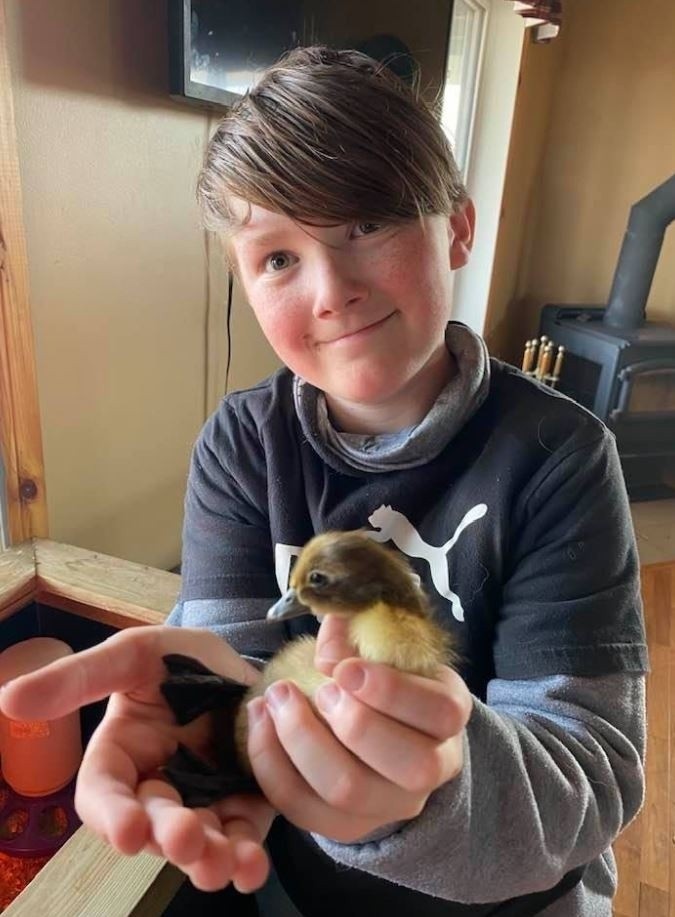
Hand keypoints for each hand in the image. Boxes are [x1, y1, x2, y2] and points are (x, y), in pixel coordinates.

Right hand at [0, 626, 273, 891]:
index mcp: (120, 757)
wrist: (239, 660)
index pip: (103, 795)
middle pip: (152, 827)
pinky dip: (246, 859)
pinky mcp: (243, 808)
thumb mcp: (131, 656)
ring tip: (223, 862)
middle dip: (167, 837)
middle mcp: (157, 789)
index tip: (126, 829)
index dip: (111, 815)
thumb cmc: (177, 659)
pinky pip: (242, 839)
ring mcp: (201, 802)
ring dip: (208, 859)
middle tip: (186, 838)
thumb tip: (10, 698)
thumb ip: (78, 678)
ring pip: (197, 845)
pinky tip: (252, 866)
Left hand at [245, 615, 471, 842]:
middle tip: (319, 690)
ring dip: (303, 741)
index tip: (345, 668)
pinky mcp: (345, 826)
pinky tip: (259, 722)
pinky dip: (272, 765)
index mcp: (448, 715)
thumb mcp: (384, 649)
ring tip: (278, 699)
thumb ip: (358, 636)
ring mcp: (390, 805)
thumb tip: (331, 633)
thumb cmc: (383, 677)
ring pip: (349, 792)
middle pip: (408, 765)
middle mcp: (432, 769)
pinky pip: (304, 809)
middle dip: (354, 723)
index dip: (392, 691)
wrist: (379, 729)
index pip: (440, 712)